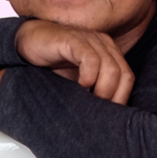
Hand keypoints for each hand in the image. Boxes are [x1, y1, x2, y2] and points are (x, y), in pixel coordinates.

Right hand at [14, 18, 134, 104]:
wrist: (29, 42)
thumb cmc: (53, 63)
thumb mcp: (78, 80)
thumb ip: (93, 90)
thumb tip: (106, 117)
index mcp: (109, 53)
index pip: (127, 78)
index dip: (121, 98)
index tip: (108, 115)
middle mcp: (103, 44)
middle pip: (123, 74)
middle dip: (112, 97)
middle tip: (97, 110)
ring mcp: (90, 40)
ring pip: (111, 68)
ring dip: (102, 90)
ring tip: (88, 100)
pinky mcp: (74, 40)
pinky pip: (91, 59)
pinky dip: (89, 77)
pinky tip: (79, 86)